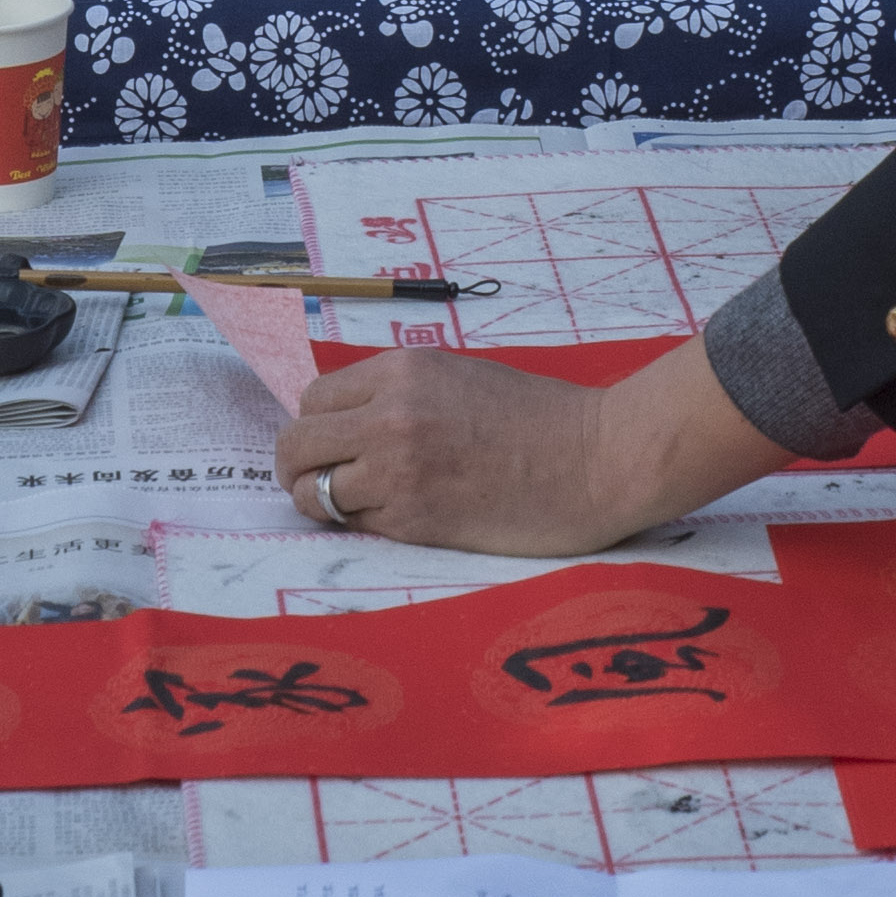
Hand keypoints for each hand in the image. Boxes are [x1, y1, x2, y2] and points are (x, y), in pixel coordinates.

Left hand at [278, 339, 764, 555]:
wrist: (598, 458)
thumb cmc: (542, 418)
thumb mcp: (461, 377)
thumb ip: (402, 393)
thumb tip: (351, 421)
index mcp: (403, 371)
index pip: (315, 398)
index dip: (318, 425)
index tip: (332, 443)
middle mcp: (389, 415)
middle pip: (297, 443)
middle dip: (299, 466)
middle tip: (317, 482)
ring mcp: (397, 470)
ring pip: (311, 490)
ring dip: (321, 502)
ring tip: (350, 506)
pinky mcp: (414, 520)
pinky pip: (353, 524)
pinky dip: (360, 525)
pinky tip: (391, 519)